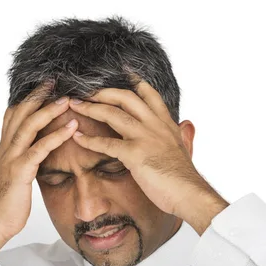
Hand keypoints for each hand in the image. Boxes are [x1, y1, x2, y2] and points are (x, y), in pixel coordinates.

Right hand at [0, 81, 78, 243]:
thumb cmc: (7, 202)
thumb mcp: (15, 175)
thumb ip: (23, 158)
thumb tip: (36, 150)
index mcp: (5, 148)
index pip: (14, 114)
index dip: (28, 98)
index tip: (44, 85)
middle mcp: (6, 148)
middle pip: (21, 113)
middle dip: (38, 95)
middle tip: (55, 80)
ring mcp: (11, 158)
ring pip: (29, 126)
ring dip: (49, 110)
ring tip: (68, 99)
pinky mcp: (20, 171)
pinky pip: (39, 149)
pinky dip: (56, 136)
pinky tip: (71, 128)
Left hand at [68, 75, 216, 217]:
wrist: (189, 193)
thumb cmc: (185, 177)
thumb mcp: (185, 148)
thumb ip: (183, 134)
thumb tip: (186, 125)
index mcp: (166, 124)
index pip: (149, 94)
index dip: (134, 82)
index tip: (122, 72)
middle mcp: (155, 125)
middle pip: (125, 97)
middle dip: (103, 92)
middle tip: (86, 91)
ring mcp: (145, 137)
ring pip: (113, 114)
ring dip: (91, 108)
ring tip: (75, 105)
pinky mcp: (135, 154)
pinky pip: (106, 143)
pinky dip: (90, 140)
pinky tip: (77, 137)